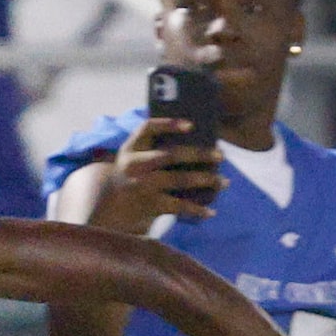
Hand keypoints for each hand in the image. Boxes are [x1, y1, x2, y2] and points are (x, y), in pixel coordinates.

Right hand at [85, 118, 222, 234]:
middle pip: (171, 155)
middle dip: (199, 154)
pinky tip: (211, 211)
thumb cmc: (134, 177)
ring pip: (180, 180)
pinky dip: (197, 209)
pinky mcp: (150, 205)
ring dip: (206, 180)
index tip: (191, 124)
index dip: (169, 124)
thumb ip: (155, 148)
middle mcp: (135, 165)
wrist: (111, 210)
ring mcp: (142, 186)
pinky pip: (179, 206)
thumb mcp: (135, 159)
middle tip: (221, 155)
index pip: (148, 128)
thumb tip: (199, 144)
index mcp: (131, 148)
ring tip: (225, 181)